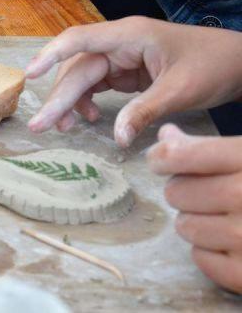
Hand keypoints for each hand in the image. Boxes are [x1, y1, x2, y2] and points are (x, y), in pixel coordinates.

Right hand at [25, 17, 241, 146]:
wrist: (241, 64)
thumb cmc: (214, 65)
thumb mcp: (180, 90)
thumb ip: (144, 111)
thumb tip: (115, 137)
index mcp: (129, 36)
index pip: (79, 40)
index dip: (51, 55)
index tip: (30, 74)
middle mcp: (119, 43)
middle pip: (77, 68)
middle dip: (58, 97)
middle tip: (40, 126)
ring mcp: (121, 58)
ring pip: (83, 78)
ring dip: (69, 102)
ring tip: (60, 129)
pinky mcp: (127, 72)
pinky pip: (97, 86)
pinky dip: (87, 103)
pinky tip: (87, 119)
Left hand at [149, 124, 241, 293]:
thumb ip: (210, 146)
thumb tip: (166, 136)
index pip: (179, 154)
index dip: (162, 156)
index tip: (163, 159)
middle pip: (177, 192)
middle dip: (185, 191)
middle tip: (207, 192)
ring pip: (185, 227)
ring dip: (197, 222)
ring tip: (225, 217)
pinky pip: (201, 259)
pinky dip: (210, 252)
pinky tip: (232, 242)